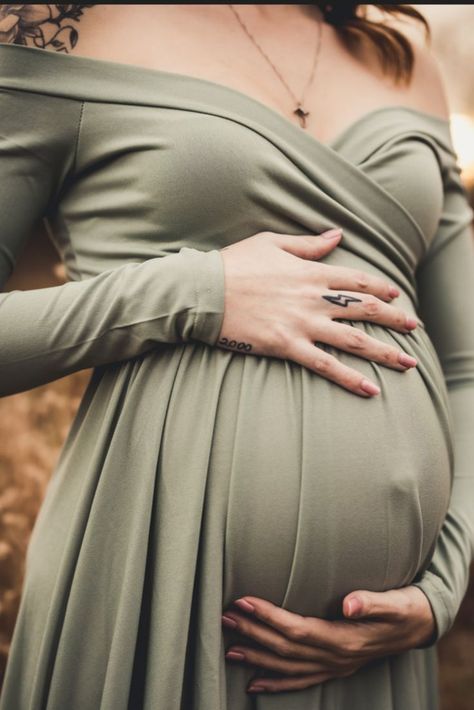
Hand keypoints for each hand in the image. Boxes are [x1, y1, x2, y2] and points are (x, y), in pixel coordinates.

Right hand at [218, 228, 418, 396]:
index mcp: (311, 272)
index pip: (357, 280)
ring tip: (407, 363)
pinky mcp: (287, 346)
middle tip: (414, 328)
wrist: (204, 291)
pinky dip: (350, 378)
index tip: (397, 295)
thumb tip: (337, 235)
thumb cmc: (234, 264)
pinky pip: (325, 365)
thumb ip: (308, 243)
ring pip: (353, 340)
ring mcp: (302, 324)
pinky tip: (371, 390)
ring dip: (384, 351)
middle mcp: (314, 298)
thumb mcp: (271, 243)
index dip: (381, 287)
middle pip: (365, 309)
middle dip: (394, 319)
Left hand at [221, 586, 434, 693]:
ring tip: (229, 647)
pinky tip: (254, 683)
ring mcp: (333, 667)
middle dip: (253, 632)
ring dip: (257, 656)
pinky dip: (276, 684)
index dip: (268, 616)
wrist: (417, 626)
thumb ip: (371, 603)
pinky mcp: (334, 669)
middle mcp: (334, 658)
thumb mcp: (393, 602)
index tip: (243, 601)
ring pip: (287, 666)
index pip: (296, 629)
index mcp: (343, 639)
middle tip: (224, 616)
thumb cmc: (403, 608)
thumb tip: (350, 603)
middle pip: (284, 648)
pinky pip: (300, 681)